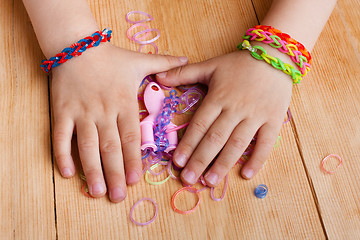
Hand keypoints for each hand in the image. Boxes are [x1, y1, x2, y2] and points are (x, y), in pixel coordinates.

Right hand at [52, 42, 187, 201]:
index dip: (133, 159)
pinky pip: (60, 136)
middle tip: (117, 197)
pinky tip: (68, 173)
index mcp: (124, 103)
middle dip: (115, 173)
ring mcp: (81, 112)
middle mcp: (104, 111)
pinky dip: (62, 155)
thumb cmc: (111, 57)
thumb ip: (165, 63)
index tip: (135, 180)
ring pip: (87, 145)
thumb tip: (188, 60)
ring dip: (92, 170)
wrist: (77, 44)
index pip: (131, 137)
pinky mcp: (61, 111)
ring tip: (97, 191)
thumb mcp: (140, 60)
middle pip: (110, 147)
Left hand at [156, 50, 291, 185]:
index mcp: (218, 97)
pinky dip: (257, 159)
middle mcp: (235, 109)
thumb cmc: (239, 63)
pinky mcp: (273, 119)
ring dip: (223, 164)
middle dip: (200, 160)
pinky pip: (266, 142)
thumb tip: (158, 76)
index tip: (178, 162)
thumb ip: (183, 73)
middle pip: (215, 138)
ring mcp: (256, 115)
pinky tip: (246, 174)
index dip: (188, 144)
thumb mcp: (210, 65)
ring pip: (237, 143)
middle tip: (188, 179)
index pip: (200, 125)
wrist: (275, 55)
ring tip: (210, 181)